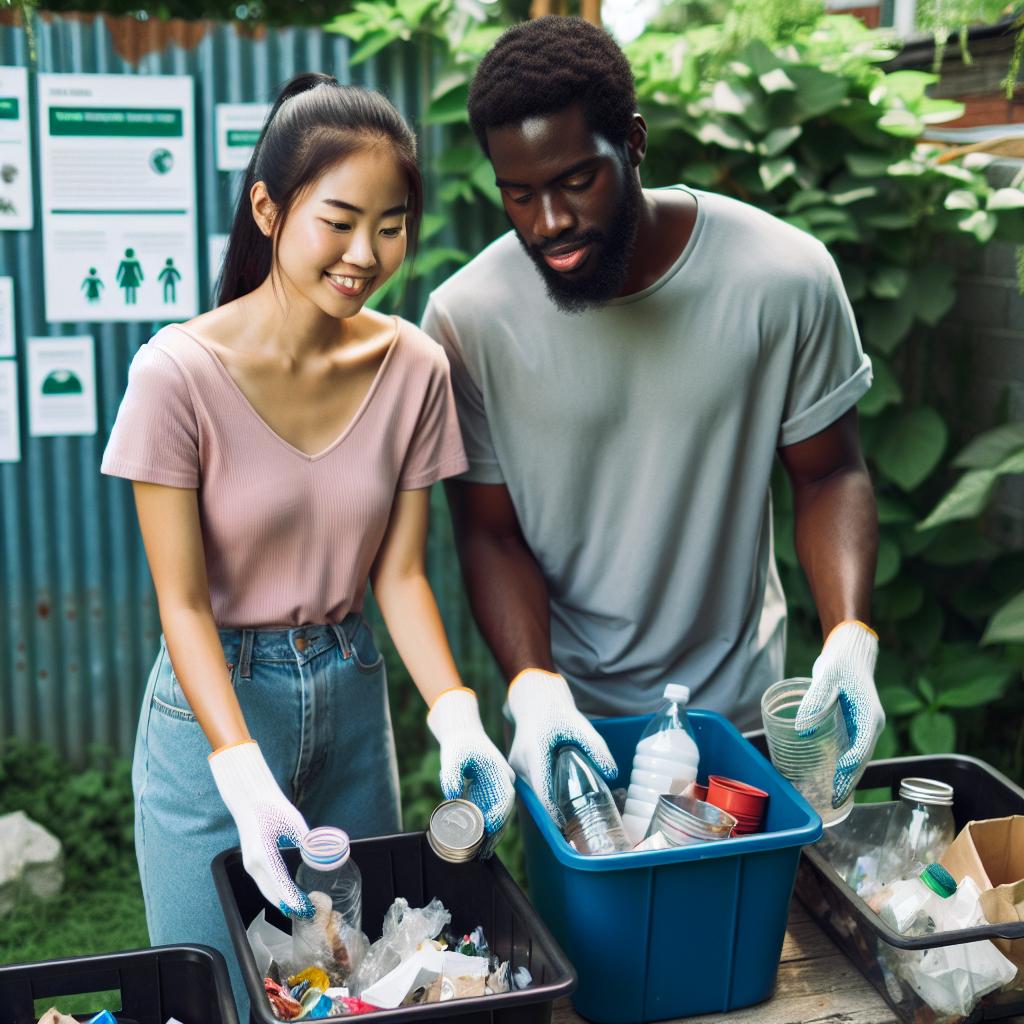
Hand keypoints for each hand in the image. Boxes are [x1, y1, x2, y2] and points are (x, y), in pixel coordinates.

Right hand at [208, 741, 313, 917]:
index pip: (280, 885)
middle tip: (307, 912)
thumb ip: (306, 842)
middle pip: (272, 894)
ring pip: (267, 890)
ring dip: (282, 900)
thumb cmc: (272, 807)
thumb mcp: (293, 822)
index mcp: (263, 855)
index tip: (307, 908)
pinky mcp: (250, 862)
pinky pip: (263, 883)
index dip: (294, 900)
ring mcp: (250, 865)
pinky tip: (288, 894)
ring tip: (301, 906)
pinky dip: (275, 892)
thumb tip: (320, 856)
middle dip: (289, 905)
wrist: (250, 799)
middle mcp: (253, 865)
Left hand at [427, 688, 515, 843]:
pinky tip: (478, 842)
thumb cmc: (459, 743)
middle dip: (496, 832)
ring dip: (492, 834)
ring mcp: (497, 789)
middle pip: (505, 811)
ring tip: (481, 853)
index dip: (499, 814)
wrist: (462, 734)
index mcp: (500, 772)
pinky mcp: (489, 794)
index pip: (505, 797)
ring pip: (500, 816)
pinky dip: (486, 828)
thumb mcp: (454, 755)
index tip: (489, 829)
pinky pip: (491, 814)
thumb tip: (451, 794)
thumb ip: (452, 773)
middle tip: (484, 850)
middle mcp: (503, 782)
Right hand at [507, 669, 617, 820]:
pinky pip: (531, 789)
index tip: (567, 825)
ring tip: (570, 822)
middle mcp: (520, 761)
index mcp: (535, 750)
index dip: (553, 811)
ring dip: (549, 806)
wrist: (535, 700)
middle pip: (537, 796)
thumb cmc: (558, 713)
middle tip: (575, 829)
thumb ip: (596, 749)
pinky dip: (545, 797)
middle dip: (553, 814)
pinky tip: (560, 806)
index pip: (542, 788)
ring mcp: (516, 766)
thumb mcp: (580, 727)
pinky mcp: (517, 768)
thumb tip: (612, 774)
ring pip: (533, 795)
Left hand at [795, 621, 882, 807]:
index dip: (849, 771)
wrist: (851, 652)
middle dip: (848, 782)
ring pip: (858, 757)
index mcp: (869, 717)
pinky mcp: (857, 724)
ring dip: (847, 777)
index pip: (860, 751)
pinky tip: (832, 775)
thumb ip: (815, 701)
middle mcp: (871, 725)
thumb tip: (801, 729)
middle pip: (861, 760)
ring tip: (832, 797)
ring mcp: (865, 726)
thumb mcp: (827, 678)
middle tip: (832, 802)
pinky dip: (845, 764)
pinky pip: (853, 749)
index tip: (837, 786)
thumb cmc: (840, 663)